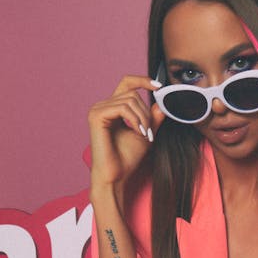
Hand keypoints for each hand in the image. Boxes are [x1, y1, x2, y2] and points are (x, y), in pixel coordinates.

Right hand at [88, 75, 165, 190]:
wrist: (116, 176)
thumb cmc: (127, 159)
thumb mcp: (146, 134)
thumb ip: (153, 118)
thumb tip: (161, 102)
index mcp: (112, 108)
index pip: (127, 83)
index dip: (142, 80)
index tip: (159, 86)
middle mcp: (102, 106)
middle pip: (132, 93)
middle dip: (146, 112)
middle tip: (149, 131)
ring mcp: (97, 110)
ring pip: (129, 100)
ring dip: (143, 118)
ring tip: (144, 134)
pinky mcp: (96, 116)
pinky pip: (123, 108)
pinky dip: (135, 119)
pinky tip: (138, 132)